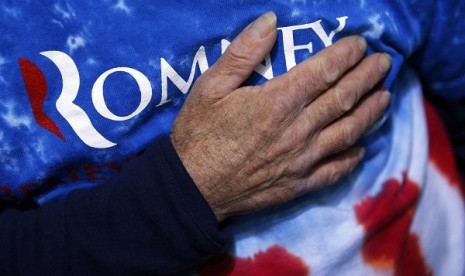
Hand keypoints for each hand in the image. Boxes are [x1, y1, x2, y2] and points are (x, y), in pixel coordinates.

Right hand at [171, 12, 390, 221]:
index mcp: (277, 101)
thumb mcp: (210, 86)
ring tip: (385, 98)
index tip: (360, 44)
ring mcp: (303, 160)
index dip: (346, 55)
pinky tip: (362, 147)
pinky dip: (353, 157)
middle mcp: (298, 130)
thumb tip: (270, 21)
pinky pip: (335, 169)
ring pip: (348, 132)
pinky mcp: (299, 184)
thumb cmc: (198, 134)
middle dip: (368, 77)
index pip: (324, 71)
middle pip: (344, 98)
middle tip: (384, 64)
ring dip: (371, 113)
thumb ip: (242, 53)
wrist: (192, 188)